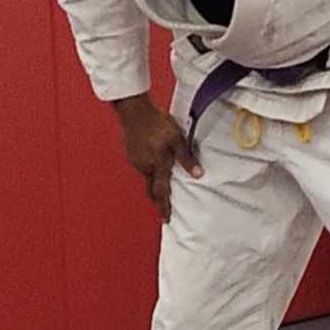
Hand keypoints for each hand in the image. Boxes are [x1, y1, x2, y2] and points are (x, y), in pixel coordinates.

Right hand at [113, 95, 200, 222]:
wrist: (134, 111)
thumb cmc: (156, 123)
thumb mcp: (178, 139)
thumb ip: (187, 159)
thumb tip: (198, 174)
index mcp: (157, 165)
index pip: (161, 192)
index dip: (164, 207)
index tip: (166, 219)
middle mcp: (144, 166)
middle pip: (152, 189)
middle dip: (158, 200)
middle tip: (164, 209)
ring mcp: (136, 160)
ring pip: (147, 177)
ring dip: (155, 182)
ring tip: (163, 184)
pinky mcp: (131, 154)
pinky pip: (142, 167)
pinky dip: (149, 170)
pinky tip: (154, 163)